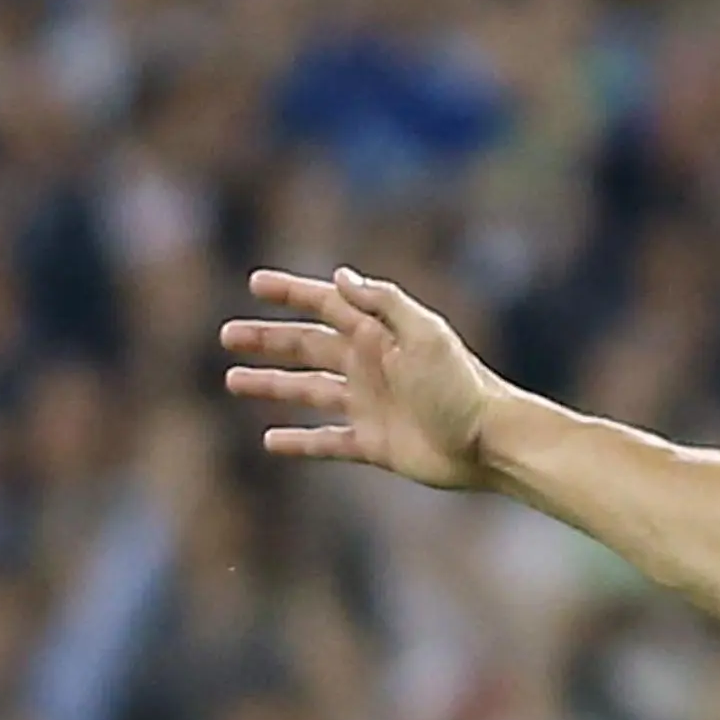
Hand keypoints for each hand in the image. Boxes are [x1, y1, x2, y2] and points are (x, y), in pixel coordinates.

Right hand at [220, 268, 498, 489]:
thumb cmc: (463, 386)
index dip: (291, 293)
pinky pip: (327, 442)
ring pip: (308, 391)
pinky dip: (300, 442)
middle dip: (267, 341)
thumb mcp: (425, 334)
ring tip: (233, 382)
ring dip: (271, 386)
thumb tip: (338, 275)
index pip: (326, 306)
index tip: (255, 284)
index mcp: (378, 336)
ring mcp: (370, 406)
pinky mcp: (375, 444)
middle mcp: (369, 367)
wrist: (492, 443)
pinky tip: (270, 441)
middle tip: (227, 336)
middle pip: (306, 347)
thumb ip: (383, 303)